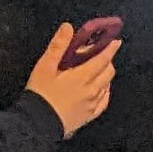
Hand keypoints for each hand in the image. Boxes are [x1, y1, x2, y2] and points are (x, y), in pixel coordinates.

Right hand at [26, 22, 120, 137]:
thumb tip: (68, 27)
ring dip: (105, 76)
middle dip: (107, 61)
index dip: (110, 49)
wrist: (36, 125)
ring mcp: (92, 105)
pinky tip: (101, 90)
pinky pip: (103, 102)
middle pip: (108, 72)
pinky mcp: (88, 117)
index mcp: (83, 76)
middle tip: (99, 55)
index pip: (103, 59)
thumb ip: (58, 46)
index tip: (116, 41)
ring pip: (107, 86)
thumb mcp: (45, 66)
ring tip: (97, 70)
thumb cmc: (40, 93)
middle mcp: (92, 90)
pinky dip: (104, 92)